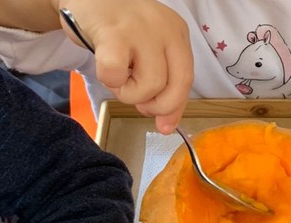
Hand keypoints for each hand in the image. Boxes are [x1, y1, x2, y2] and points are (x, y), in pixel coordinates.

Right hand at [57, 0, 193, 132]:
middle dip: (156, 106)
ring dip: (129, 93)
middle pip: (176, 86)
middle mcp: (165, 28)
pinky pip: (116, 74)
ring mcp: (140, 29)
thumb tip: (166, 126)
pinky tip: (104, 65)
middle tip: (137, 100)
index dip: (175, 108)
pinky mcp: (113, 32)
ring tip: (118, 76)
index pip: (186, 80)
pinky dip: (109, 80)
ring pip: (150, 85)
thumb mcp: (149, 52)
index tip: (164, 126)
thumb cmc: (117, 29)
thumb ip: (163, 85)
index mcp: (177, 33)